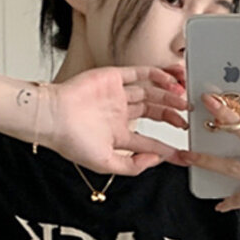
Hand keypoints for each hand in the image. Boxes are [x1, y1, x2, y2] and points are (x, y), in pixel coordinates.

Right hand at [38, 65, 189, 174]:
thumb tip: (156, 160)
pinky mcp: (112, 77)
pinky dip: (157, 75)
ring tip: (183, 100)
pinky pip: (140, 73)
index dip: (167, 148)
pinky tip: (170, 82)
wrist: (52, 117)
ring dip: (168, 96)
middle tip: (187, 119)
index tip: (183, 154)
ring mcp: (116, 95)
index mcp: (117, 135)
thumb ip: (133, 166)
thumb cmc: (70, 141)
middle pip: (154, 112)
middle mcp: (119, 114)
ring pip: (151, 92)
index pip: (149, 141)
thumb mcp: (106, 164)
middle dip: (172, 116)